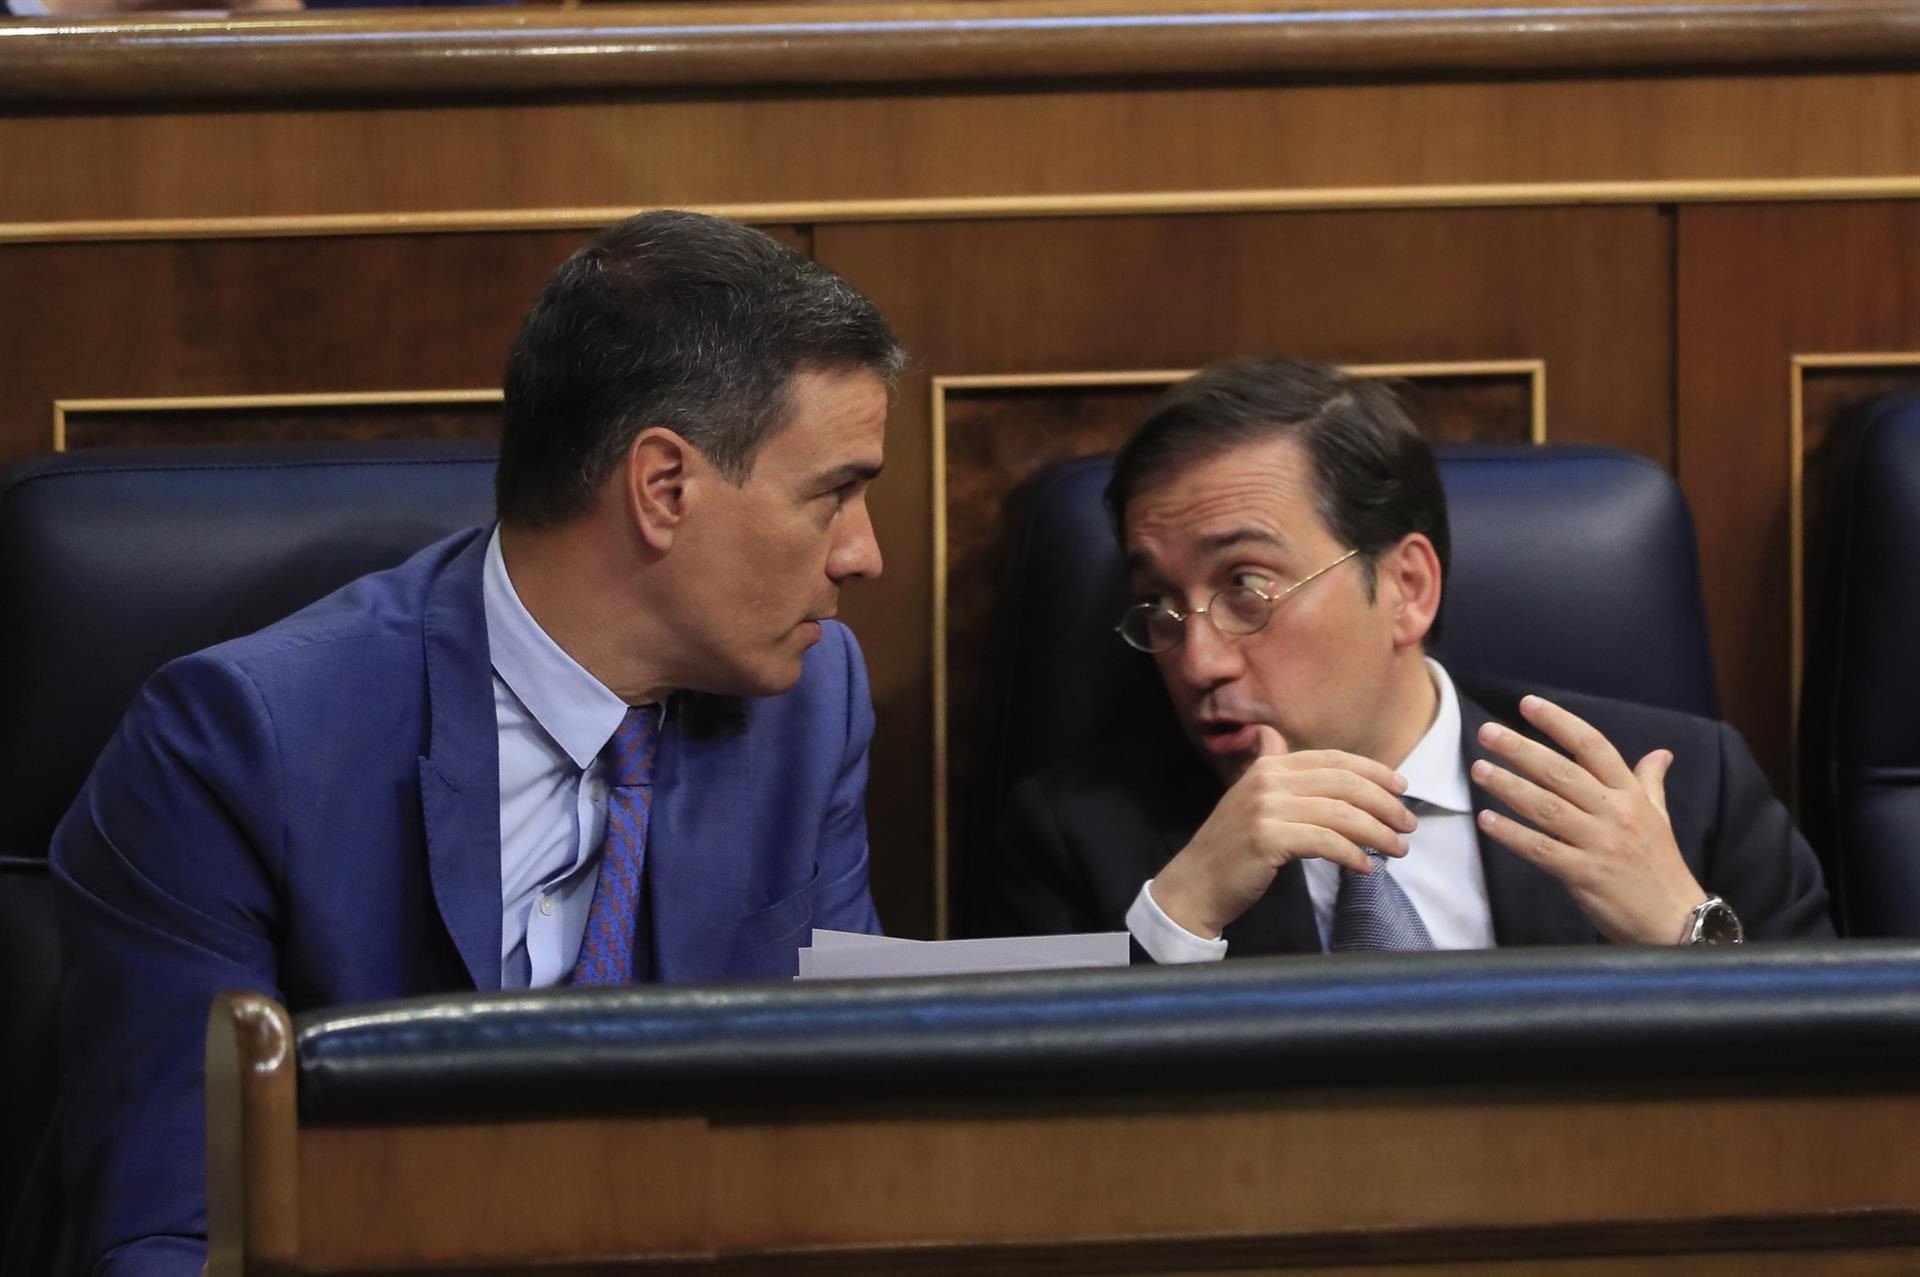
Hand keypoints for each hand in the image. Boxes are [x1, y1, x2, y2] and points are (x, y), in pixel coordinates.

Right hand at [1152, 726, 1415, 938]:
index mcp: (1268, 765)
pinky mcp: (1268, 838)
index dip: (1374, 771)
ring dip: (1378, 833)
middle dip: (1384, 804)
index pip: (1333, 760)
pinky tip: (1367, 866)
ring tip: (1399, 849)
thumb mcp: (1248, 797)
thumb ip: (1268, 767)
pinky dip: (1352, 854)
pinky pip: (1326, 842)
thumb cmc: (1231, 847)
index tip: (1402, 788)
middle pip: (1343, 784)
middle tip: (1409, 824)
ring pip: (1341, 814)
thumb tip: (1273, 736)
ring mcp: (1266, 808)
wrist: (1195, 884)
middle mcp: (1268, 779)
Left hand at [1471, 694, 1705, 944]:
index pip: (1594, 746)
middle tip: (1487, 733)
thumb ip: (1651, 783)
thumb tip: (1661, 753)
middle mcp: (1616, 813)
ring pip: (1547, 808)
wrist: (1675, 921)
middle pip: (1562, 773)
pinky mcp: (1585, 874)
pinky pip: (1541, 849)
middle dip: (1521, 750)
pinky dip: (1512, 834)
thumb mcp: (1660, 818)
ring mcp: (1600, 844)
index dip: (1560, 723)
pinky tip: (1487, 820)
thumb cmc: (1660, 866)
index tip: (1528, 704)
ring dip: (1509, 786)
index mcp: (1631, 795)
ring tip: (1479, 769)